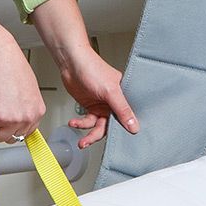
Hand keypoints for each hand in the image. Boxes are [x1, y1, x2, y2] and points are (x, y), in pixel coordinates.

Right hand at [0, 39, 46, 142]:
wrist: (0, 56)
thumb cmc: (12, 67)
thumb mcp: (27, 91)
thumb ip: (25, 108)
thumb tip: (17, 118)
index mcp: (38, 111)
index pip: (27, 133)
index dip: (14, 127)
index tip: (8, 124)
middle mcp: (28, 117)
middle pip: (12, 138)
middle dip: (2, 127)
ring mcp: (14, 119)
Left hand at [30, 0, 138, 148]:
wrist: (71, 62)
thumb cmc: (92, 68)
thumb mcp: (110, 91)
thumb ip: (122, 109)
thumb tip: (134, 126)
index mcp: (123, 96)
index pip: (127, 118)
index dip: (123, 130)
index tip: (117, 142)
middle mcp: (113, 102)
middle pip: (110, 126)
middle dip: (99, 135)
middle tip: (90, 141)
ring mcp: (101, 105)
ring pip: (97, 126)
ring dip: (88, 133)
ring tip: (81, 139)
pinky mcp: (89, 106)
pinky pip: (87, 121)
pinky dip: (80, 124)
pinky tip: (74, 123)